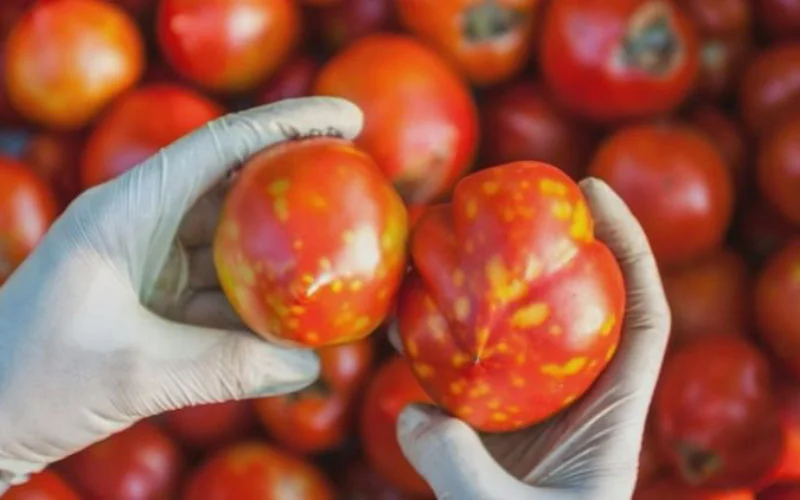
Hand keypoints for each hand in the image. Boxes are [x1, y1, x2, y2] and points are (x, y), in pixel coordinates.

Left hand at [0, 97, 363, 488]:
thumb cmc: (28, 382)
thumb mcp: (134, 372)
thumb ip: (228, 367)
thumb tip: (309, 364)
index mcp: (125, 210)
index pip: (219, 146)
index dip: (288, 124)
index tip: (349, 118)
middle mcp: (139, 222)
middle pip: (231, 184)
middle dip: (293, 178)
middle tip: (358, 176)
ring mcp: (145, 260)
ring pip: (229, 240)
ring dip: (279, 249)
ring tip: (339, 250)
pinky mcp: (150, 298)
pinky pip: (217, 288)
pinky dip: (255, 300)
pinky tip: (294, 316)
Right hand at [393, 179, 670, 499]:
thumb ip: (467, 470)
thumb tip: (421, 412)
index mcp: (613, 419)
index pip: (642, 317)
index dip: (632, 250)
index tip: (598, 194)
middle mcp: (574, 402)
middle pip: (578, 305)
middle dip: (555, 246)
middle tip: (515, 197)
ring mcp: (528, 411)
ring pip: (514, 332)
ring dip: (487, 286)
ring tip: (451, 240)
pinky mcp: (486, 427)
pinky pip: (465, 368)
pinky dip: (439, 338)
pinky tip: (404, 317)